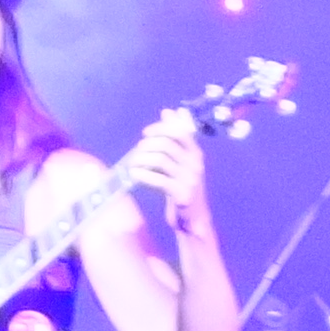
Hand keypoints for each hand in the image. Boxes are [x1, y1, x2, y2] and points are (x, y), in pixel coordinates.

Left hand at [114, 108, 210, 235]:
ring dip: (142, 159)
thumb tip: (169, 111)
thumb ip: (176, 137)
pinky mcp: (181, 194)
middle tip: (137, 151)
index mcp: (196, 153)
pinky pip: (158, 180)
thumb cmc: (184, 187)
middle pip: (167, 144)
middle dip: (147, 144)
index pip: (180, 131)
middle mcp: (195, 164)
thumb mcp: (183, 161)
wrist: (194, 219)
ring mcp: (189, 179)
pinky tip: (135, 174)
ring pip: (161, 160)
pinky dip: (143, 175)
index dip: (160, 128)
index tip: (145, 133)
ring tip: (133, 163)